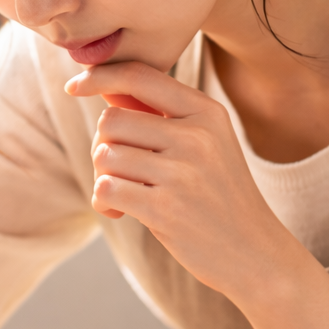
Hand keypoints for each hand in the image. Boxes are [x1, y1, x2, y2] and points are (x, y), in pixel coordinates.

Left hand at [65, 61, 299, 300]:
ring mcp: (182, 172)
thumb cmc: (217, 196)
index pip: (139, 75)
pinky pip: (105, 189)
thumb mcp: (205, 144)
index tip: (74, 86)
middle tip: (119, 172)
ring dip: (103, 178)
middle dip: (103, 146)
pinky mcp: (165, 208)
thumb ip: (160, 117)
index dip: (99, 75)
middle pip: (112, 120)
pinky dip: (104, 202)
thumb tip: (105, 87)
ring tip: (124, 195)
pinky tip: (121, 212)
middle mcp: (196, 136)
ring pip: (104, 155)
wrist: (254, 252)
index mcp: (206, 112)